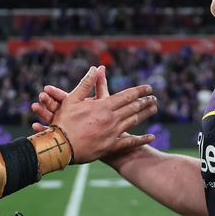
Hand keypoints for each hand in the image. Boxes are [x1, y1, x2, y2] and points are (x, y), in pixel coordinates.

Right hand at [32, 66, 156, 163]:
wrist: (60, 147)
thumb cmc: (64, 121)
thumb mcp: (72, 99)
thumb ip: (86, 83)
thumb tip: (95, 68)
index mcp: (103, 106)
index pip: (127, 96)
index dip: (139, 91)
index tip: (149, 88)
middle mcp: (111, 119)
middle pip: (133, 108)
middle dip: (145, 101)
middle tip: (154, 98)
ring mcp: (113, 133)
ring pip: (134, 122)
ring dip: (145, 114)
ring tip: (153, 109)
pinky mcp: (111, 147)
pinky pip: (130, 142)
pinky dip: (142, 140)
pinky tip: (152, 137)